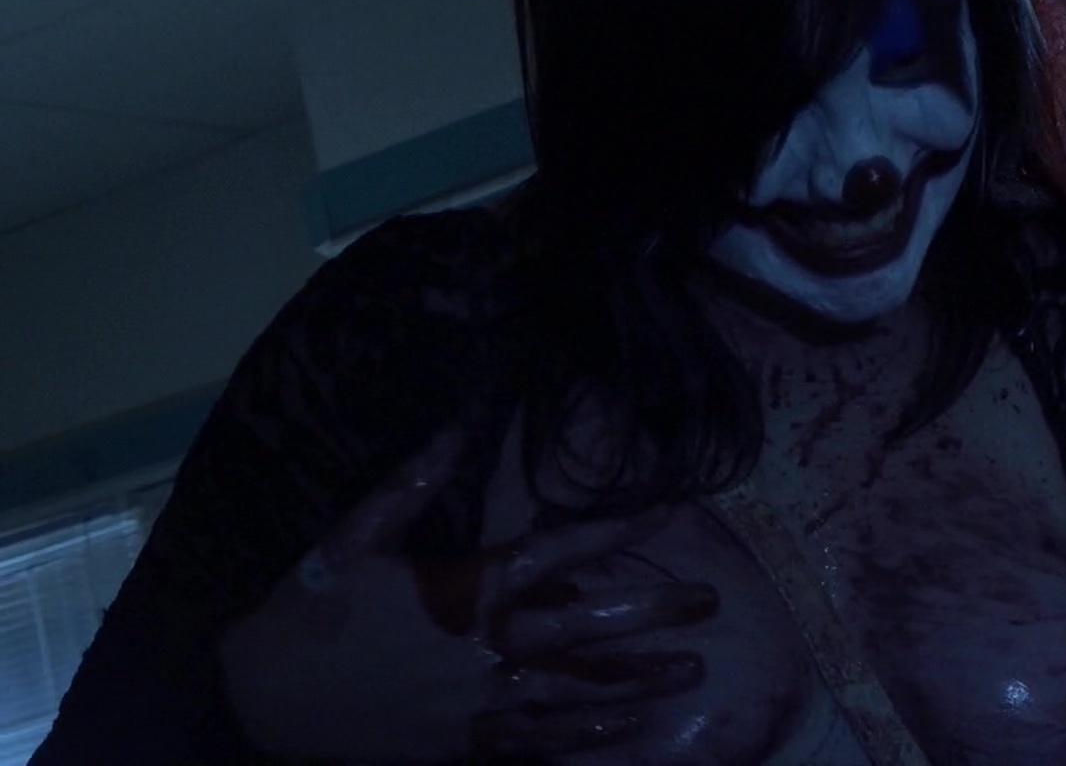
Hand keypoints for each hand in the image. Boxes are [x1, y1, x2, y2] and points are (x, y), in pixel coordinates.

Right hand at [218, 425, 717, 761]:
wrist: (261, 701)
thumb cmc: (311, 609)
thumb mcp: (353, 535)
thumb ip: (410, 484)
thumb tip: (450, 426)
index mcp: (467, 587)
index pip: (561, 550)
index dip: (618, 528)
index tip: (670, 512)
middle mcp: (487, 646)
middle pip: (589, 625)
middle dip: (652, 611)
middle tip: (708, 601)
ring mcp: (481, 702)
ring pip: (579, 690)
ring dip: (638, 680)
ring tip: (692, 670)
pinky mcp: (466, 745)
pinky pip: (543, 743)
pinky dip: (589, 735)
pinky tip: (631, 728)